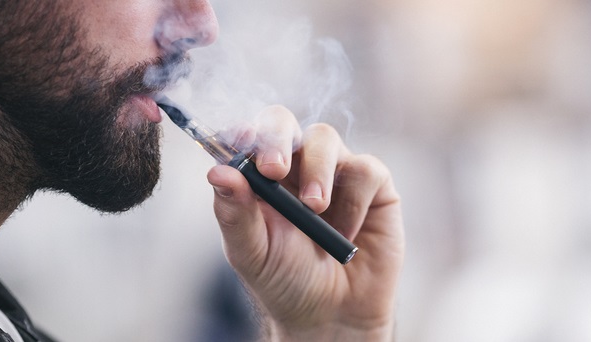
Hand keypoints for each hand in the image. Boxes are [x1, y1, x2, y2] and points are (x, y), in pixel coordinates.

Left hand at [206, 106, 404, 340]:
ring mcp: (335, 171)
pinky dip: (354, 201)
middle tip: (274, 170)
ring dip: (317, 171)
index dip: (242, 131)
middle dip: (276, 137)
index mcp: (259, 177)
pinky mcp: (373, 185)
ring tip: (315, 209)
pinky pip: (365, 169)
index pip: (246, 136)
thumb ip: (235, 213)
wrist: (334, 315)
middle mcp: (295, 165)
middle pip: (282, 121)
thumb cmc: (287, 282)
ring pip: (325, 137)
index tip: (239, 141)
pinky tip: (345, 232)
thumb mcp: (252, 253)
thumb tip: (217, 171)